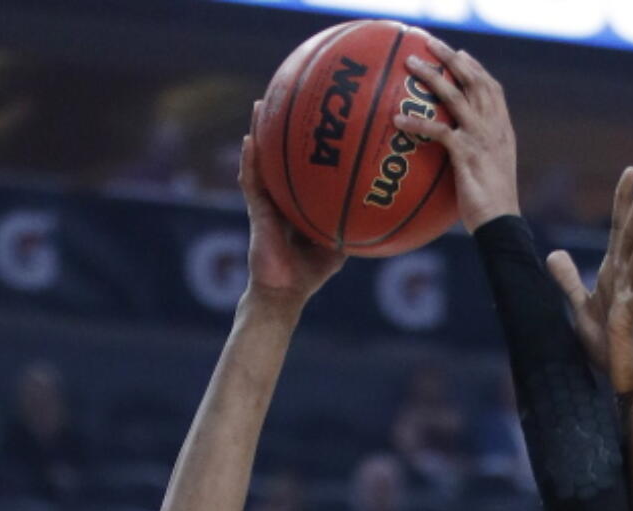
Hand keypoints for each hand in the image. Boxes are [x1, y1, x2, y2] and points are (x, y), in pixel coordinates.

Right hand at [239, 106, 345, 308]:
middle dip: (281, 125)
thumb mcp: (339, 247)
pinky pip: (251, 181)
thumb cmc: (310, 274)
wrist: (284, 293)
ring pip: (260, 160)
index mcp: (297, 201)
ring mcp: (266, 201)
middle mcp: (280, 195)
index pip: (302, 165)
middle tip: (286, 94)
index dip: (308, 143)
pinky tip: (249, 140)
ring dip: (259, 132)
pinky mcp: (255, 212)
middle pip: (279, 153)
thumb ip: (354, 228)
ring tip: (259, 104)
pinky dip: (249, 161)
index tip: (317, 117)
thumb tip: (383, 214)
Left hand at [397, 38, 518, 233]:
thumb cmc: (494, 208)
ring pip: (454, 95)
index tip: (461, 54)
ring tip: (410, 64)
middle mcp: (493, 128)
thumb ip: (479, 155)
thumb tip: (459, 156)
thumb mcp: (492, 174)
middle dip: (452, 58)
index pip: (492, 89)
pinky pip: (437, 131)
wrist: (501, 225)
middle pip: (474, 80)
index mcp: (503, 131)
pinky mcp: (465, 154)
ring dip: (431, 76)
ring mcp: (480, 138)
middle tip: (430, 44)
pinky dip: (416, 123)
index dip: (476, 68)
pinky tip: (398, 119)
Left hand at [545, 167, 632, 396]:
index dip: (623, 201)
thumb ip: (568, 280)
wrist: (627, 380)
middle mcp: (625, 280)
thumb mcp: (581, 309)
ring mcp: (632, 297)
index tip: (630, 171)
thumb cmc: (608, 347)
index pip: (618, 230)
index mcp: (613, 274)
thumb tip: (554, 252)